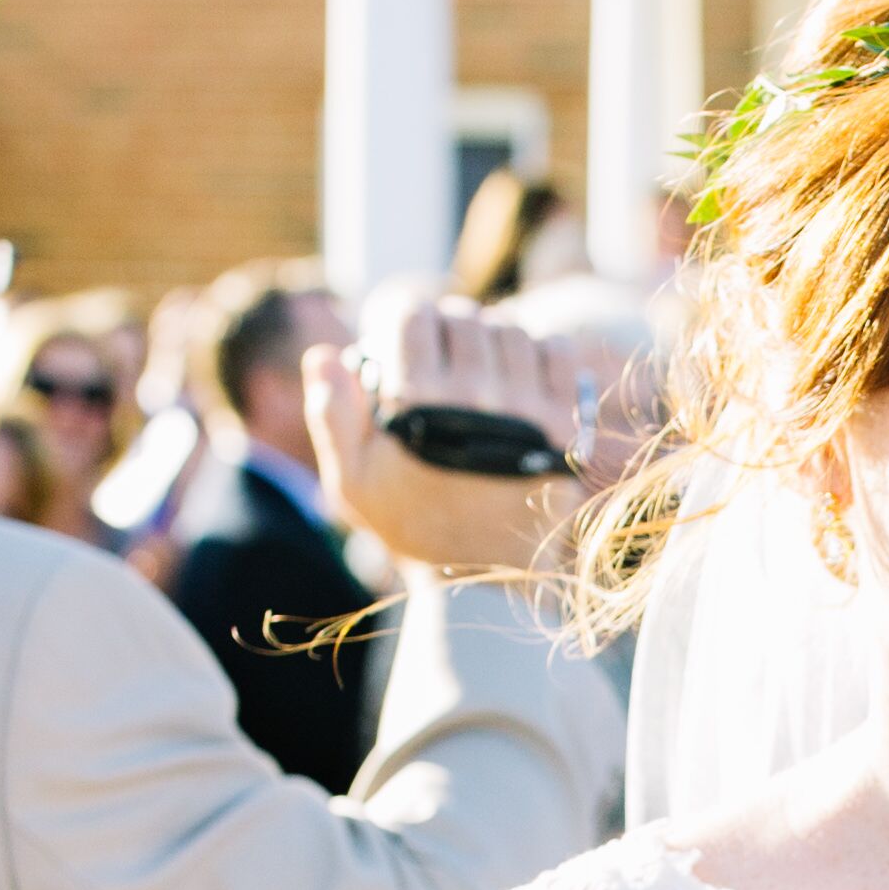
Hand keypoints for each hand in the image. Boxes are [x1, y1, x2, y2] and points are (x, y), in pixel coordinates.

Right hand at [311, 287, 630, 578]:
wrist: (484, 574)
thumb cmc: (412, 522)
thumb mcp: (353, 482)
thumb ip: (331, 415)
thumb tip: (323, 353)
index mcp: (419, 404)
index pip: (413, 315)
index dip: (402, 318)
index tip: (403, 338)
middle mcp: (476, 397)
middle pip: (463, 318)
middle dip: (446, 329)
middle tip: (441, 356)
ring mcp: (527, 408)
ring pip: (510, 330)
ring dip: (492, 340)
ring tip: (479, 369)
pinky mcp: (566, 423)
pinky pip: (556, 350)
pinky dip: (538, 352)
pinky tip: (520, 375)